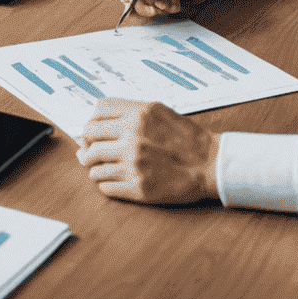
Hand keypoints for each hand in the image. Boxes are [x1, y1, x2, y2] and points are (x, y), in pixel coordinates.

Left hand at [77, 98, 219, 204]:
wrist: (210, 165)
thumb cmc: (185, 137)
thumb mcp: (157, 110)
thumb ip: (127, 111)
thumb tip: (95, 124)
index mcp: (137, 115)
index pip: (95, 114)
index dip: (91, 123)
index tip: (94, 132)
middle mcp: (132, 137)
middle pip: (88, 138)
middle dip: (87, 145)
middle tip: (90, 152)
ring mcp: (134, 164)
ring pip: (93, 165)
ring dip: (94, 166)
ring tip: (103, 167)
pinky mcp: (138, 188)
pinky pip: (105, 186)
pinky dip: (105, 183)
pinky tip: (114, 180)